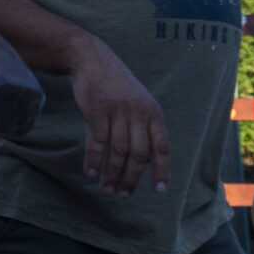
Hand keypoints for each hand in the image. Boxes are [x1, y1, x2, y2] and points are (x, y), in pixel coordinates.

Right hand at [69, 39, 171, 195]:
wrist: (91, 60)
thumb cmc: (116, 84)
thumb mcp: (138, 102)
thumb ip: (142, 128)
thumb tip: (142, 162)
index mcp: (154, 113)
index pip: (162, 147)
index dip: (162, 170)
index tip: (160, 189)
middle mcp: (139, 114)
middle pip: (139, 154)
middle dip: (131, 178)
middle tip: (123, 194)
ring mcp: (118, 112)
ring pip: (118, 152)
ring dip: (112, 174)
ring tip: (107, 188)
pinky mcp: (97, 111)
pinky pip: (97, 143)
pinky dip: (94, 161)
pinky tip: (91, 174)